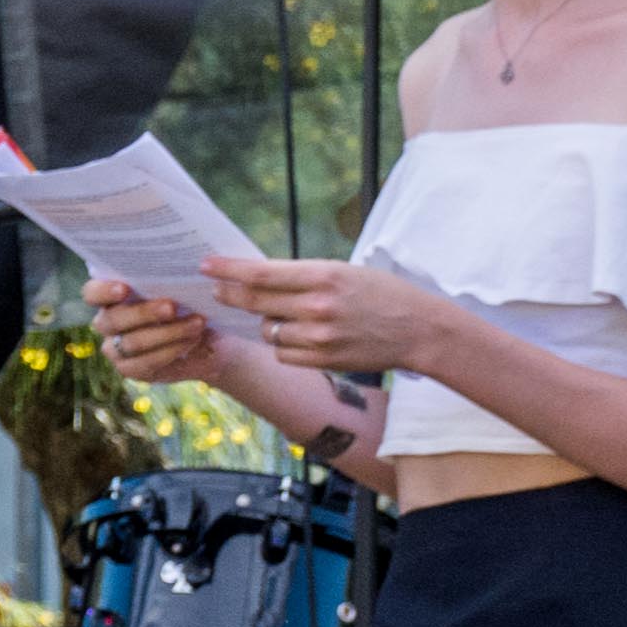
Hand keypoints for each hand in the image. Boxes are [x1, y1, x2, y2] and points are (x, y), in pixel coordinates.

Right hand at [82, 273, 218, 388]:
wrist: (208, 337)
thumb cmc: (190, 301)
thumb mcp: (184, 286)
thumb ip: (178, 278)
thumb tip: (191, 267)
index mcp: (109, 296)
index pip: (92, 293)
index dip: (103, 291)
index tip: (124, 289)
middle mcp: (107, 323)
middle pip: (113, 320)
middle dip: (143, 313)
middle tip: (171, 307)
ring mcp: (115, 349)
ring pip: (132, 343)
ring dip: (168, 332)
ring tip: (196, 323)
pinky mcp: (131, 369)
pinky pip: (147, 362)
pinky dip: (172, 350)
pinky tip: (192, 339)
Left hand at [207, 250, 443, 379]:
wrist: (420, 329)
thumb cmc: (381, 294)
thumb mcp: (343, 272)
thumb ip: (302, 276)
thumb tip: (256, 277)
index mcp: (323, 275)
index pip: (260, 273)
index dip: (228, 270)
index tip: (206, 265)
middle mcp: (318, 306)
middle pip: (254, 302)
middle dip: (229, 295)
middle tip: (216, 289)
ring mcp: (319, 337)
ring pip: (268, 331)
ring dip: (266, 323)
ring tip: (284, 315)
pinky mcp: (323, 360)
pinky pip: (283, 353)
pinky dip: (284, 345)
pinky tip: (299, 336)